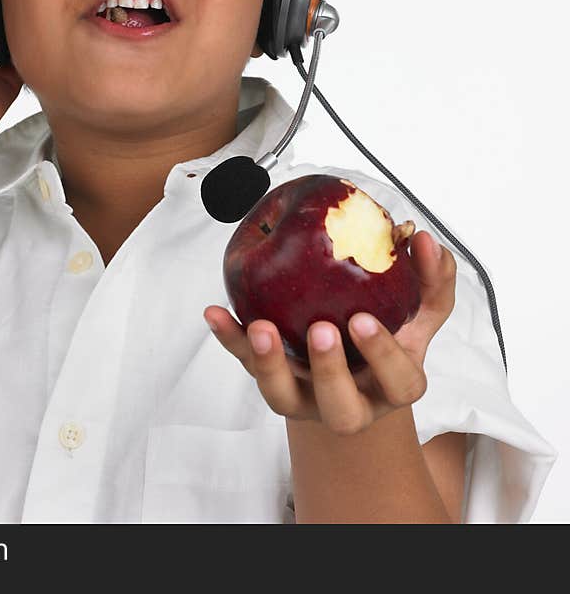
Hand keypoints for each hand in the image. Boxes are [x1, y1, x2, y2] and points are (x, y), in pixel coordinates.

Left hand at [204, 230, 455, 434]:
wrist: (350, 366)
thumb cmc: (388, 331)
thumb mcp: (417, 310)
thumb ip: (431, 278)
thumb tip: (423, 238)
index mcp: (390, 386)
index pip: (398, 382)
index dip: (383, 356)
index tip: (365, 320)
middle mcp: (347, 403)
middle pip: (340, 407)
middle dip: (330, 371)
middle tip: (321, 330)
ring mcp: (304, 397)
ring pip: (283, 397)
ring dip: (269, 364)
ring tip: (260, 328)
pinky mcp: (270, 380)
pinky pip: (245, 364)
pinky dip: (229, 339)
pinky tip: (215, 312)